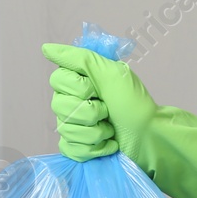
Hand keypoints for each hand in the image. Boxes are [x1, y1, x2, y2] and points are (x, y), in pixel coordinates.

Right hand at [42, 42, 196, 197]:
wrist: (151, 137)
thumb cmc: (135, 104)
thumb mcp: (111, 73)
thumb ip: (78, 57)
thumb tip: (45, 47)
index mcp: (78, 81)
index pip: (57, 80)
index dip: (80, 87)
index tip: (98, 88)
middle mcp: (72, 102)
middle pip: (58, 106)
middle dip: (89, 111)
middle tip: (109, 111)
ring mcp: (74, 127)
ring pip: (65, 129)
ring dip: (95, 131)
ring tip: (112, 128)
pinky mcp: (78, 149)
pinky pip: (70, 149)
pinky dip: (94, 148)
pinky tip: (109, 144)